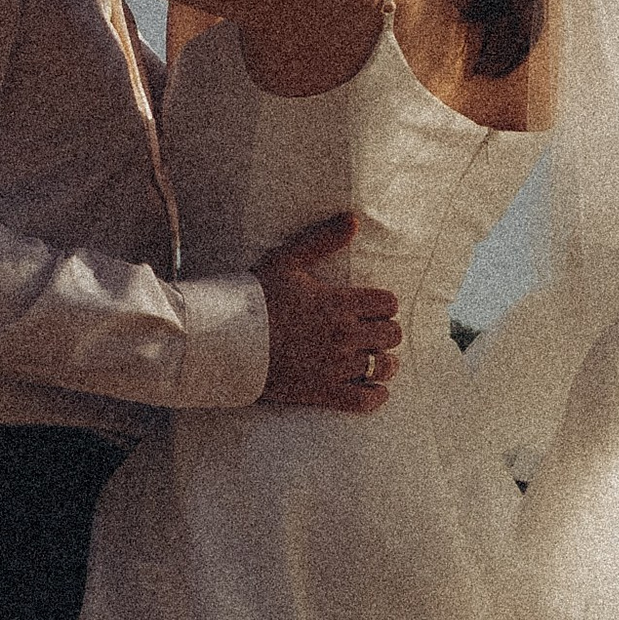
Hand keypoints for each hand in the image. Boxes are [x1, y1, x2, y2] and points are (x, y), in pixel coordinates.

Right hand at [254, 211, 400, 412]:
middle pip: (392, 335)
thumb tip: (353, 219)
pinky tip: (374, 390)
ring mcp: (336, 366)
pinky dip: (376, 396)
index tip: (371, 308)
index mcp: (340, 303)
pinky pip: (365, 400)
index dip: (383, 304)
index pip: (389, 304)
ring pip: (383, 366)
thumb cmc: (255, 299)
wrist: (226, 342)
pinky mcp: (323, 392)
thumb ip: (322, 240)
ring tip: (375, 359)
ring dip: (383, 362)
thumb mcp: (286, 260)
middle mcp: (345, 335)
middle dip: (385, 331)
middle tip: (371, 332)